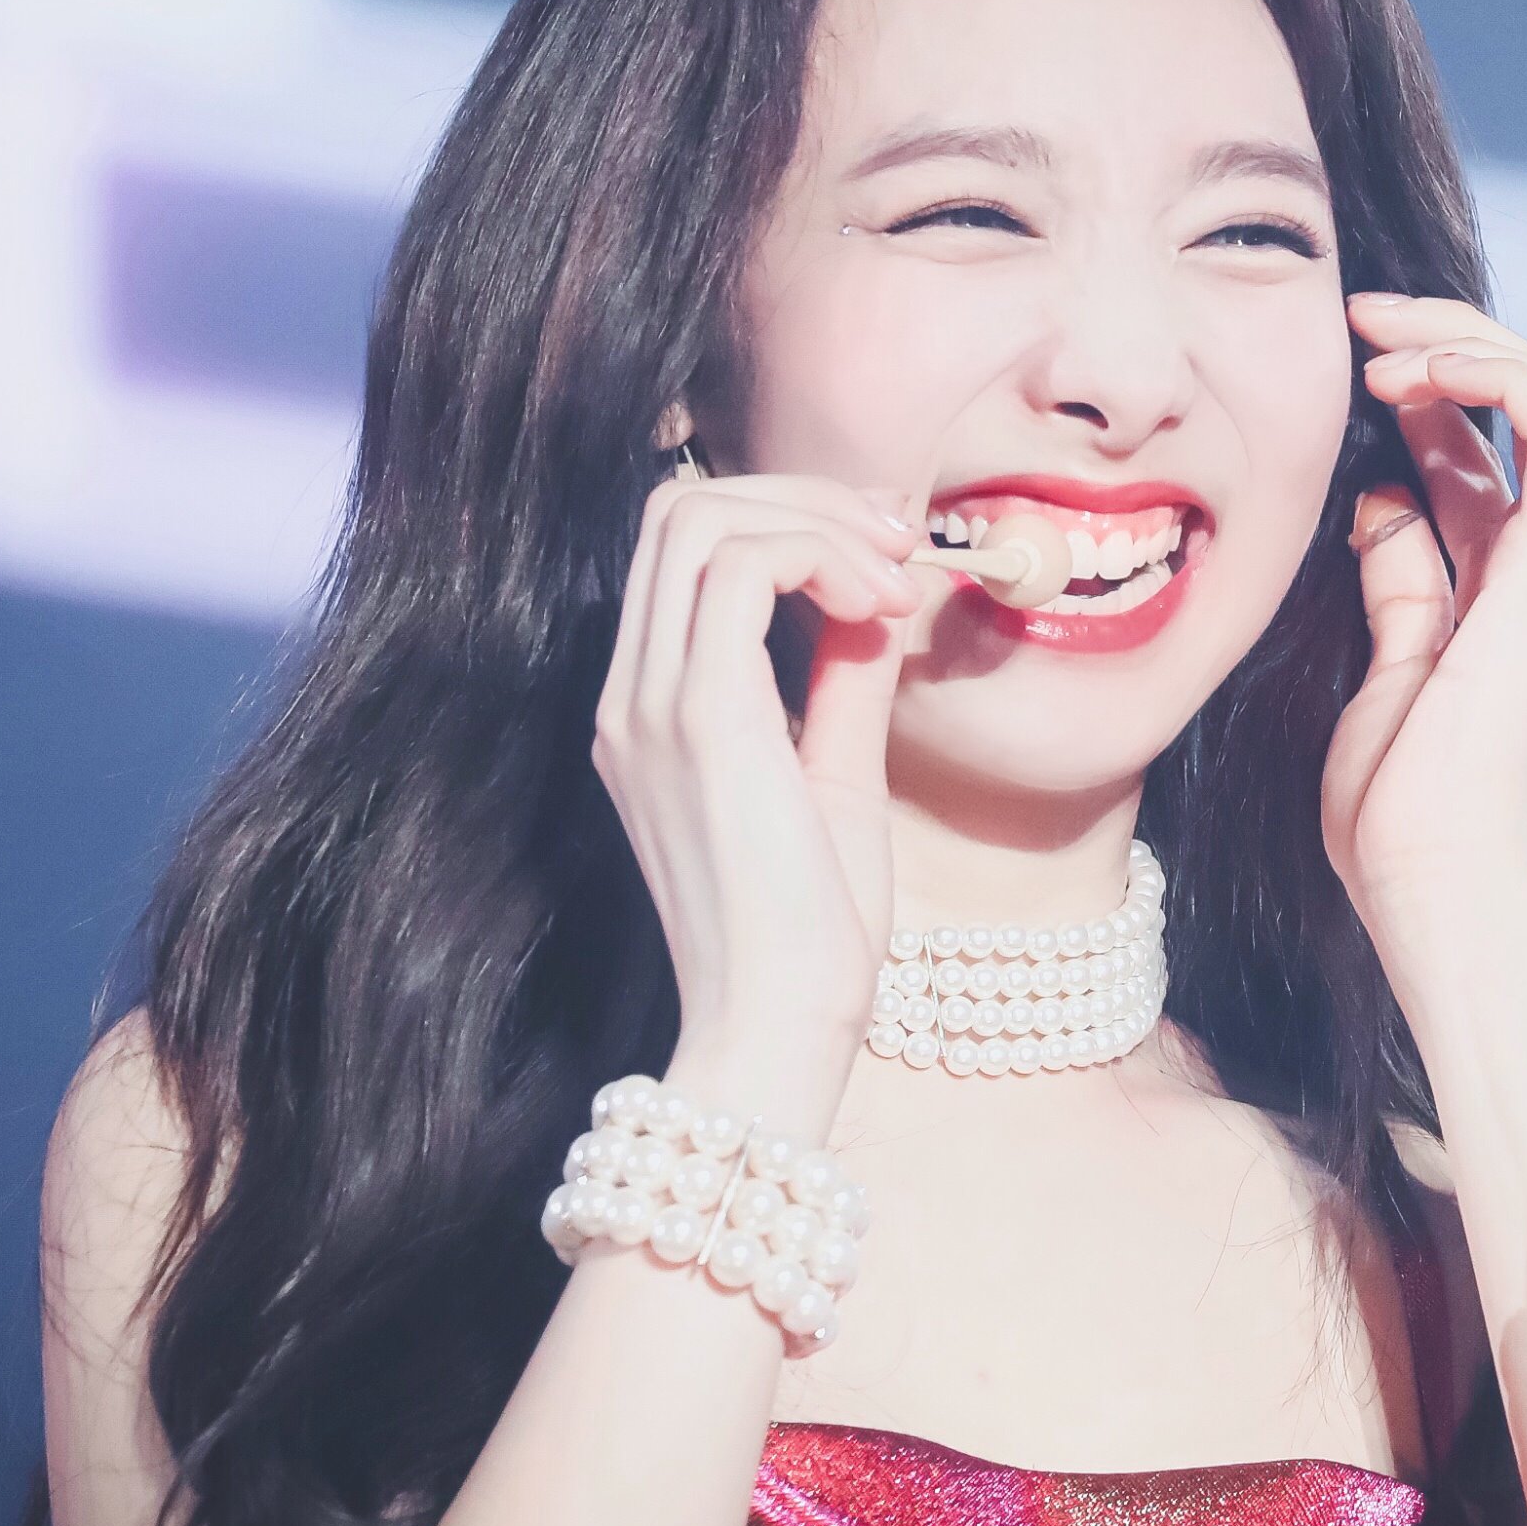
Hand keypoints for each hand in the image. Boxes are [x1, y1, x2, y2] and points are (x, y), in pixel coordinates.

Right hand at [591, 467, 938, 1098]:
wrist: (780, 1027)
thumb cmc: (811, 931)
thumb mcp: (834, 778)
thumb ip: (842, 681)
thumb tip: (875, 597)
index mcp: (650, 711)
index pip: (682, 549)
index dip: (787, 518)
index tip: (884, 555)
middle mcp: (630, 697)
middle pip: (681, 510)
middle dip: (801, 498)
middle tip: (896, 542)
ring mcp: (650, 705)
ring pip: (702, 518)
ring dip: (816, 521)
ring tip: (894, 577)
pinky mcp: (698, 719)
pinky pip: (742, 568)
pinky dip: (821, 557)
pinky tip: (880, 606)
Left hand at [1319, 291, 1526, 932]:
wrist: (1431, 884)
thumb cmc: (1399, 809)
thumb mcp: (1381, 667)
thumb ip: (1396, 583)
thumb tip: (1379, 502)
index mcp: (1501, 587)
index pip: (1486, 452)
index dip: (1428, 387)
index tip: (1347, 359)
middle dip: (1454, 339)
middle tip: (1364, 314)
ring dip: (1479, 343)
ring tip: (1387, 334)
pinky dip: (1500, 376)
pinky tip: (1419, 370)